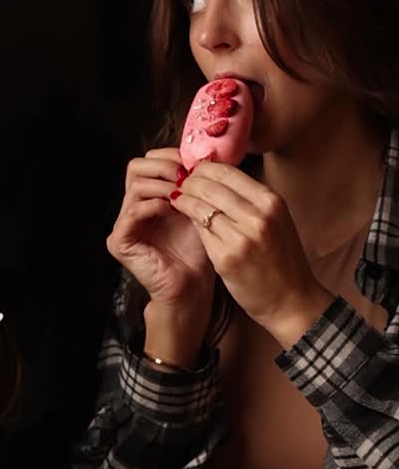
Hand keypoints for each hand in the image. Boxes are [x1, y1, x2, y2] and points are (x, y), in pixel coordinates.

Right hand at [107, 148, 212, 303]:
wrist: (192, 286)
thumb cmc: (198, 251)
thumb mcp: (198, 209)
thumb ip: (194, 184)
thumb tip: (205, 155)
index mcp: (147, 198)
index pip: (148, 162)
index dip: (169, 156)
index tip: (193, 162)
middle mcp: (131, 207)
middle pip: (136, 167)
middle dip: (164, 166)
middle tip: (186, 175)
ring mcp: (123, 225)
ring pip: (136, 186)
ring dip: (163, 186)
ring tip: (183, 194)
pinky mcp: (119, 241)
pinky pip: (133, 212)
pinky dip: (154, 205)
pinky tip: (172, 209)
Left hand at [170, 162, 333, 346]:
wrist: (291, 300)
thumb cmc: (281, 259)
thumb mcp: (275, 220)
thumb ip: (250, 199)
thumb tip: (217, 176)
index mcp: (271, 202)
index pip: (227, 172)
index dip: (204, 168)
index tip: (193, 170)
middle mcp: (258, 216)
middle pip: (210, 185)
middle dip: (189, 181)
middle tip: (180, 183)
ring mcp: (241, 237)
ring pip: (200, 206)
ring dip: (183, 198)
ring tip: (176, 197)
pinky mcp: (226, 258)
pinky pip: (199, 230)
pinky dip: (187, 219)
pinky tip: (181, 216)